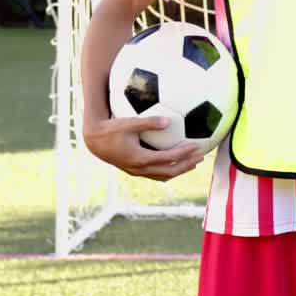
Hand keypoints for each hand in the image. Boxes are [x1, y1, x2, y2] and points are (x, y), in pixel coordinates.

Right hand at [83, 116, 204, 181]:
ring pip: (162, 176)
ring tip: (193, 163)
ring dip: (179, 170)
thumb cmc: (110, 129)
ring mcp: (136, 171)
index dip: (184, 154)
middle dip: (186, 165)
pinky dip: (168, 169)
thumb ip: (149, 122)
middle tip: (201, 158)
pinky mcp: (133, 170)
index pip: (168, 159)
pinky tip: (175, 161)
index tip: (197, 147)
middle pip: (169, 171)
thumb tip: (168, 120)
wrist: (93, 141)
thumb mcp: (129, 123)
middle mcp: (139, 169)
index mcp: (140, 159)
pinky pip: (155, 174)